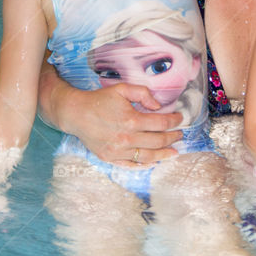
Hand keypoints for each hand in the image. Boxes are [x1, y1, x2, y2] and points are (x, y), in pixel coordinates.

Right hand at [59, 83, 184, 164]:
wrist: (76, 113)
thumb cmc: (99, 100)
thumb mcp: (122, 89)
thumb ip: (143, 93)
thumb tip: (158, 106)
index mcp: (131, 120)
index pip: (161, 124)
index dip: (174, 121)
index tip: (180, 119)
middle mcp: (126, 138)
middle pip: (158, 141)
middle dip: (172, 138)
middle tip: (180, 135)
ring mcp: (118, 151)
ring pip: (147, 156)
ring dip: (163, 154)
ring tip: (174, 152)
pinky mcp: (110, 158)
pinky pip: (131, 166)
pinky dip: (144, 166)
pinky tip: (154, 162)